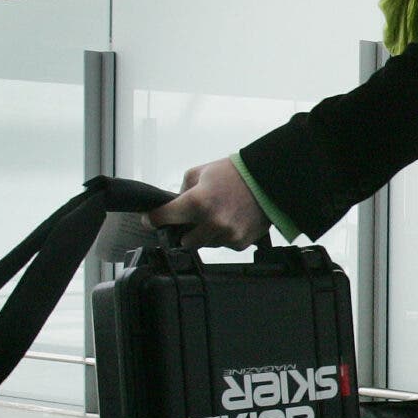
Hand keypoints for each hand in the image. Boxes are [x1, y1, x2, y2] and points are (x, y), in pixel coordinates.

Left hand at [149, 158, 266, 247]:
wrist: (267, 180)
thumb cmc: (234, 173)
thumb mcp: (199, 173)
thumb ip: (182, 191)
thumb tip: (174, 206)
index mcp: (196, 202)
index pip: (162, 218)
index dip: (152, 220)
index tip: (149, 221)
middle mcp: (211, 222)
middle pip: (183, 241)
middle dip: (184, 231)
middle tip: (191, 220)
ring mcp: (226, 235)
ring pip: (204, 245)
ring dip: (204, 235)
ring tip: (216, 216)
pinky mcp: (239, 243)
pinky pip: (222, 245)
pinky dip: (222, 236)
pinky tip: (230, 221)